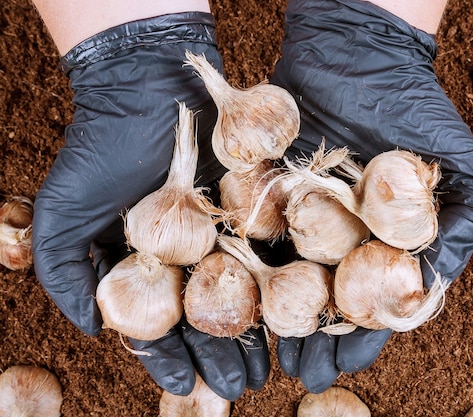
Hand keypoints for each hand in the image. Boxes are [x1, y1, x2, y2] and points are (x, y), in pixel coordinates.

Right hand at [32, 13, 269, 399]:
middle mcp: (189, 254)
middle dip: (220, 354)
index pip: (161, 322)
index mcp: (148, 264)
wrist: (148, 84)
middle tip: (238, 387)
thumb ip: (66, 274)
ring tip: (266, 368)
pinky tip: (292, 316)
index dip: (169, 357)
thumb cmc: (101, 149)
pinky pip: (271, 252)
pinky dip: (280, 285)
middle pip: (207, 314)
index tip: (184, 384)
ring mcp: (225, 231)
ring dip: (254, 332)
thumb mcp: (63, 214)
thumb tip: (90, 329)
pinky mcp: (255, 206)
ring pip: (243, 291)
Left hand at [270, 0, 472, 388]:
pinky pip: (250, 230)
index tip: (344, 364)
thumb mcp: (461, 170)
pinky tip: (235, 294)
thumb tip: (433, 285)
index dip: (360, 335)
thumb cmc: (414, 106)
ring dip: (276, 315)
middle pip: (322, 295)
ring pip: (283, 274)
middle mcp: (338, 233)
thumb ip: (459, 228)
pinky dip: (242, 263)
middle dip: (313, 337)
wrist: (358, 51)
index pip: (369, 299)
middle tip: (298, 371)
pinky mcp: (262, 187)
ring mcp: (298, 212)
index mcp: (381, 238)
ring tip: (267, 350)